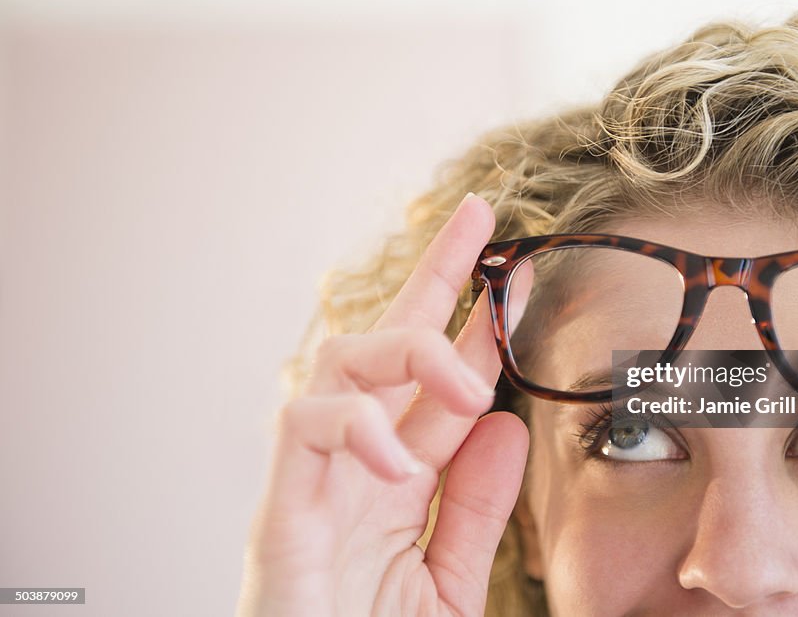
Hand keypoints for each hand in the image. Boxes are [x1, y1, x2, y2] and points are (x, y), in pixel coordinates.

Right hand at [236, 194, 531, 616]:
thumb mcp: (448, 582)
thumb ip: (473, 510)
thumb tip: (502, 423)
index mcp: (394, 479)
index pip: (435, 383)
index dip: (473, 326)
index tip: (517, 276)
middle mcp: (352, 464)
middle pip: (385, 342)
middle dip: (433, 276)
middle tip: (480, 219)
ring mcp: (312, 480)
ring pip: (339, 363)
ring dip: (406, 351)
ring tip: (467, 378)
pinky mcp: (279, 510)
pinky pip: (304, 430)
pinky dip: (357, 428)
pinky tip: (401, 460)